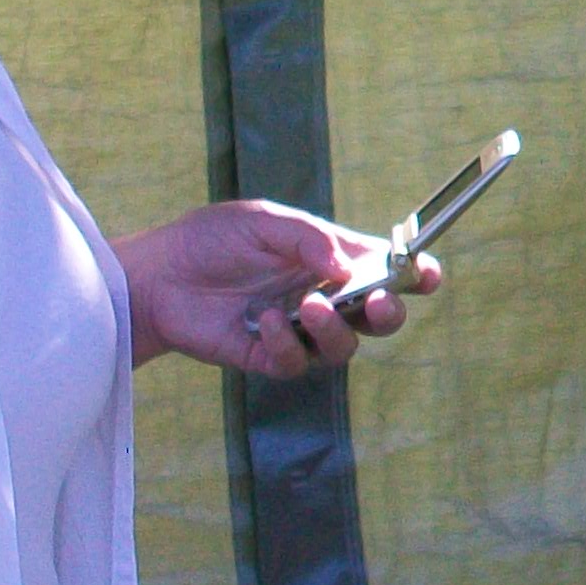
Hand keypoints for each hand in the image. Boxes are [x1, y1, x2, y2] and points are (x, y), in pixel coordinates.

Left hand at [121, 200, 439, 374]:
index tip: (426, 275)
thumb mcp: (263, 222)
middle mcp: (325, 298)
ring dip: (335, 329)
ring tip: (309, 306)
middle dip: (390, 312)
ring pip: (344, 347)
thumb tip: (347, 266)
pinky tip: (266, 321)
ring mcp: (301, 331)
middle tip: (377, 301)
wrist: (159, 276)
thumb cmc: (212, 240)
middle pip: (381, 318)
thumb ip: (308, 239)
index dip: (415, 275)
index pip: (387, 271)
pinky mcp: (271, 356)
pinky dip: (288, 343)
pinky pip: (297, 363)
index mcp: (333, 260)